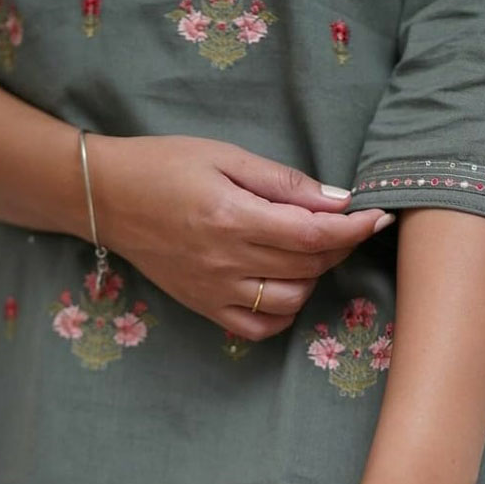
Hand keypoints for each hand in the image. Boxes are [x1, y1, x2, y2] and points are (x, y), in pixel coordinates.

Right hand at [86, 133, 392, 339]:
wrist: (106, 197)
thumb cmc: (165, 166)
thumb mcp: (225, 157)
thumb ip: (283, 182)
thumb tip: (337, 200)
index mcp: (232, 217)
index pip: (312, 235)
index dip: (353, 229)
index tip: (378, 216)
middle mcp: (225, 261)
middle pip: (308, 266)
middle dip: (339, 245)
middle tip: (345, 224)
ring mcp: (214, 291)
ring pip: (291, 300)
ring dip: (314, 276)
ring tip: (309, 249)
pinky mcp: (204, 307)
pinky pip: (259, 327)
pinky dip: (284, 311)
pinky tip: (285, 284)